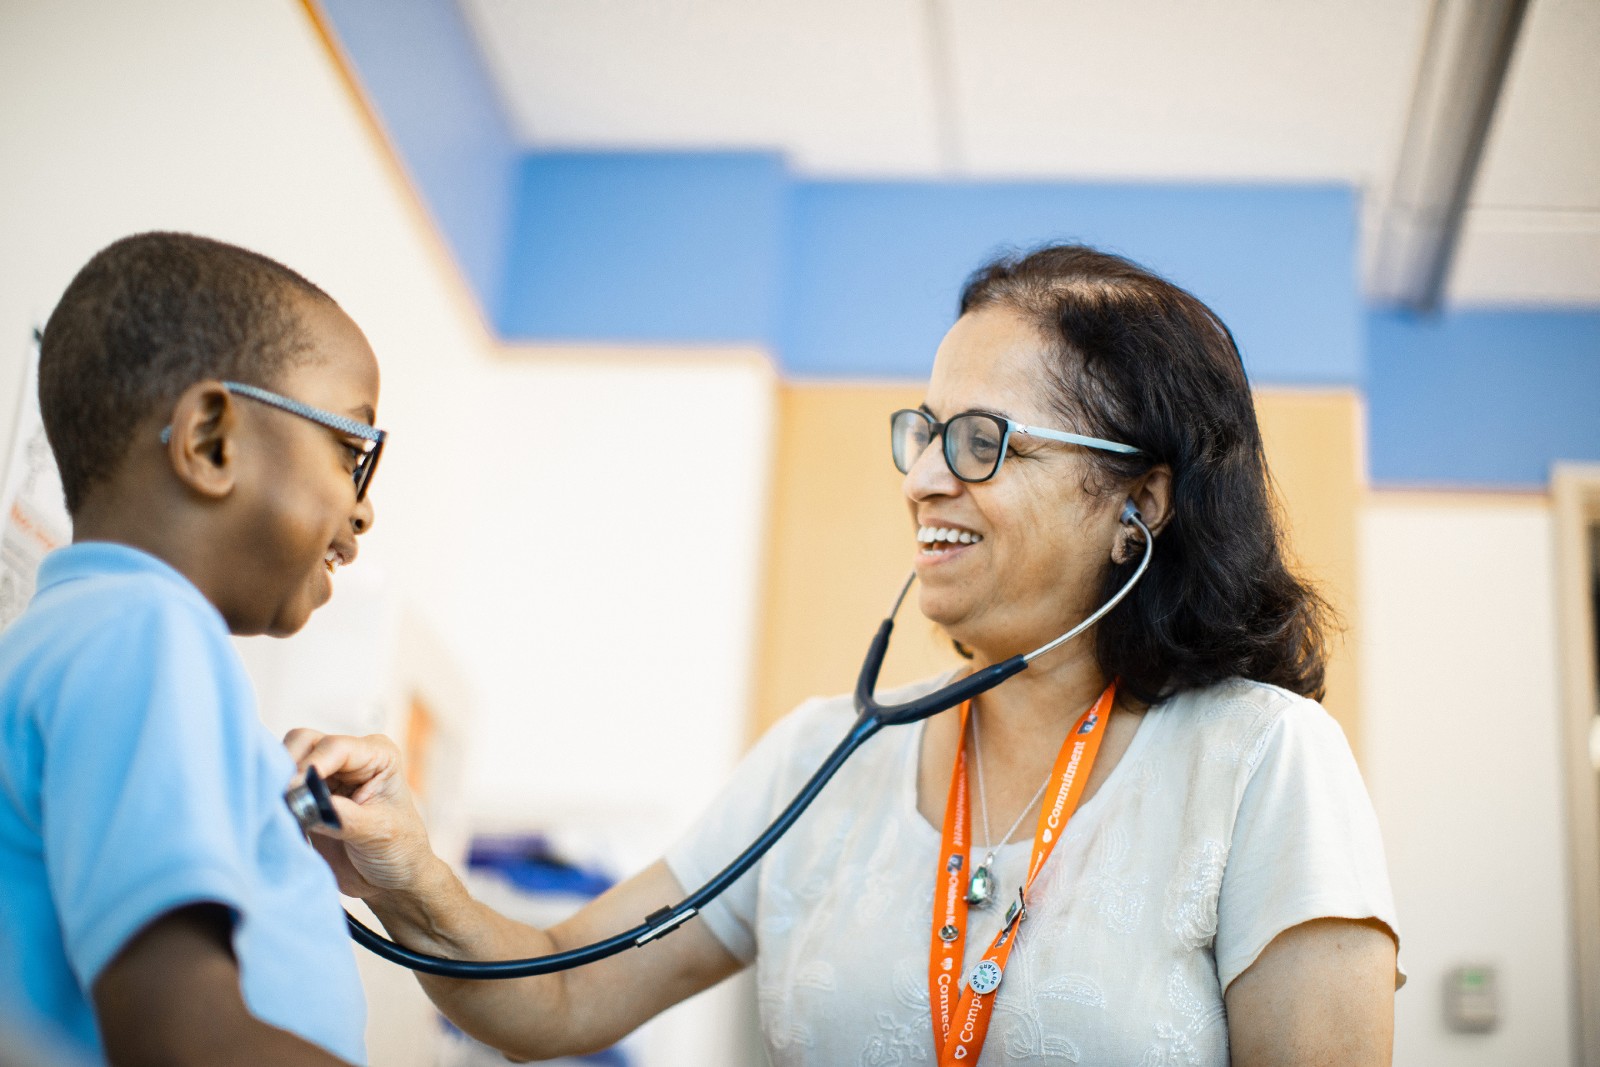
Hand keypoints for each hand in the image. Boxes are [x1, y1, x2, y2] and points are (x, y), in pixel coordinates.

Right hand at [282, 730, 438, 900]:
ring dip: (277, 783)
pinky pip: (279, 788)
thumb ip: (342, 816)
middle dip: (288, 768)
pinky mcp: (306, 798)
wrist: (391, 882)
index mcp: (378, 755)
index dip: (311, 766)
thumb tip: (306, 803)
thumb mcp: (378, 832)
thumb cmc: (399, 852)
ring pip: (286, 762)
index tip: (292, 791)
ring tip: (278, 812)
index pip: (335, 747)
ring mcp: (326, 776)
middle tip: (281, 801)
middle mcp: (350, 758)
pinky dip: (273, 800)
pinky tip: (275, 819)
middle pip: (304, 743)